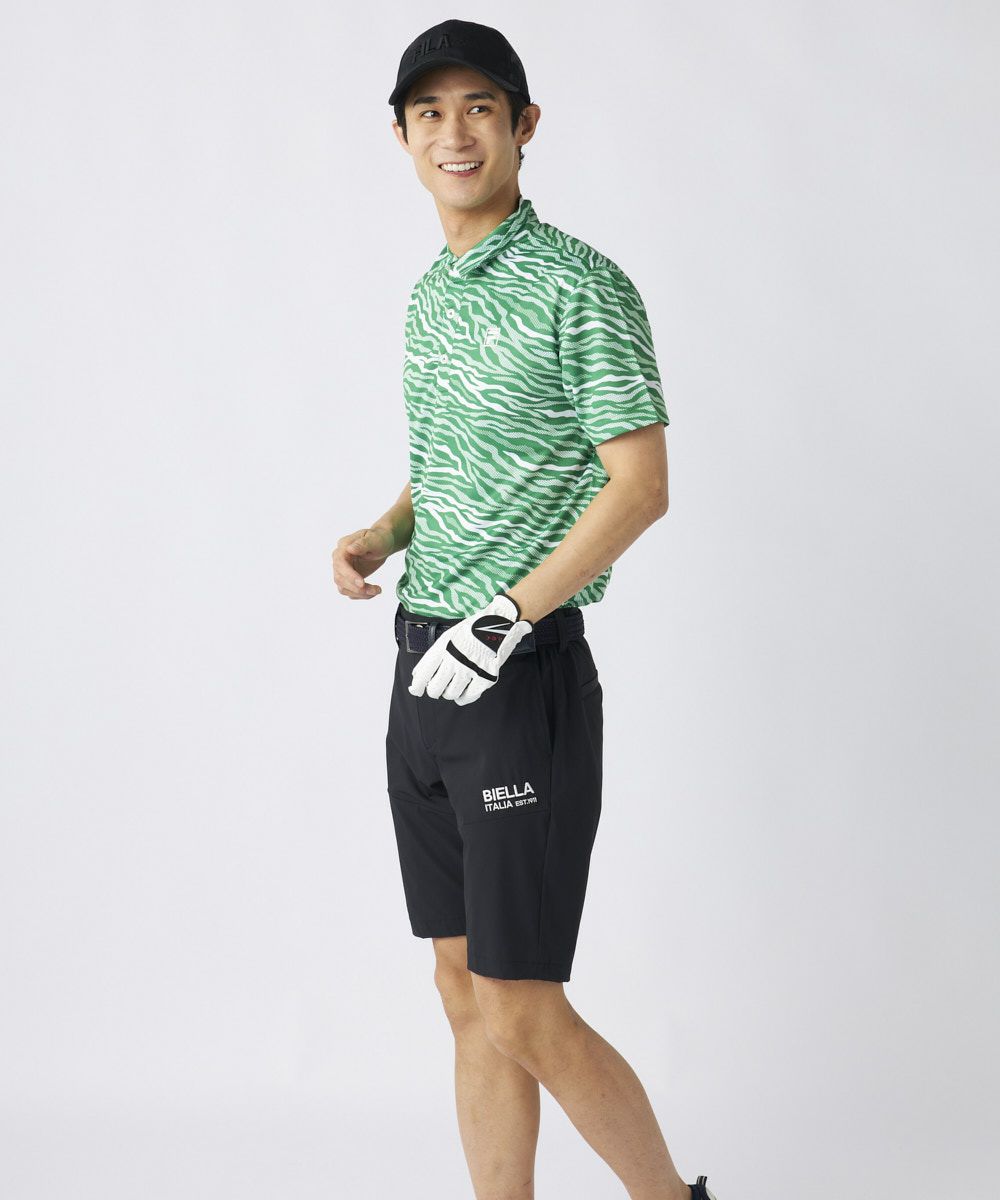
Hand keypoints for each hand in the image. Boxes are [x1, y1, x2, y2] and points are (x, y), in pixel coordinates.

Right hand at [332, 526, 393, 598]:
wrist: (383, 543)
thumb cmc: (379, 538)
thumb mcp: (375, 539)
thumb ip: (363, 544)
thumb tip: (350, 549)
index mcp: (344, 546)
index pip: (340, 563)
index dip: (349, 575)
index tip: (362, 583)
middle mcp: (339, 559)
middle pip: (339, 578)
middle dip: (356, 588)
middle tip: (375, 590)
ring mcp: (343, 570)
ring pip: (343, 588)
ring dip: (359, 594)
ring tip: (377, 591)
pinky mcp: (348, 578)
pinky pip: (350, 591)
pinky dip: (361, 595)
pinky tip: (373, 591)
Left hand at [408, 593, 532, 704]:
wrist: (501, 622)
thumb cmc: (474, 628)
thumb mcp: (450, 636)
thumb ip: (435, 654)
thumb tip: (418, 674)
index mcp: (444, 647)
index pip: (424, 673)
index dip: (417, 685)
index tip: (415, 690)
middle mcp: (455, 659)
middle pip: (435, 688)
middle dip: (434, 690)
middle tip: (438, 688)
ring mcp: (471, 669)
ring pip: (450, 694)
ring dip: (449, 692)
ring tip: (453, 685)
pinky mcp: (485, 677)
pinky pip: (468, 697)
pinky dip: (463, 697)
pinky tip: (463, 692)